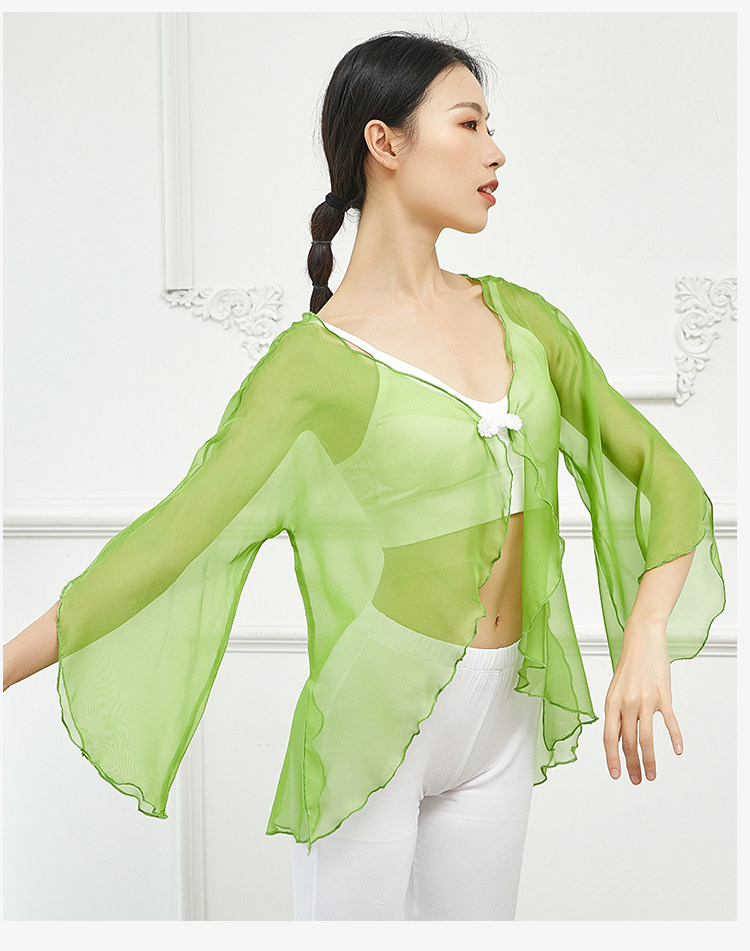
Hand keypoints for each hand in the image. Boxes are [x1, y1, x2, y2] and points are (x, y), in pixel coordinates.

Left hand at [603, 618, 683, 782]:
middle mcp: (627, 703)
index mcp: (611, 702)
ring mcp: (646, 700)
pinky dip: (674, 738)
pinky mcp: (663, 696)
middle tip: (636, 780)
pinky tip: (677, 750)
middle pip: (628, 742)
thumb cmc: (628, 665)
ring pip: (647, 738)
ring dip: (649, 760)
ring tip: (651, 774)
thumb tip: (621, 738)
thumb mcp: (615, 690)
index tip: (616, 775)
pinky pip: (669, 722)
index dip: (612, 758)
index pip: (609, 738)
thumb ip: (617, 713)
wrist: (641, 640)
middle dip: (632, 765)